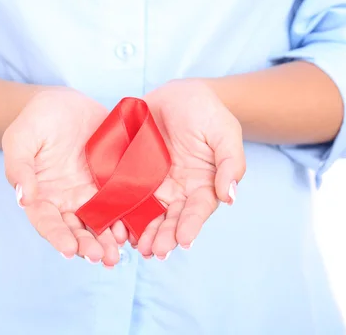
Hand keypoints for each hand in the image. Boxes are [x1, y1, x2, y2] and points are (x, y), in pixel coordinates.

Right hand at [3, 87, 127, 266]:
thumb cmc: (36, 120)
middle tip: (102, 257)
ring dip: (107, 241)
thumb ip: (19, 167)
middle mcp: (65, 200)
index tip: (70, 250)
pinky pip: (119, 204)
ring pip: (99, 223)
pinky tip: (133, 230)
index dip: (58, 237)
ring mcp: (89, 194)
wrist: (64, 103)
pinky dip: (125, 219)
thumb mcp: (21, 138)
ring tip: (119, 254)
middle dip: (88, 246)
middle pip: (76, 230)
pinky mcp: (110, 183)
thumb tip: (24, 199)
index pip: (47, 222)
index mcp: (40, 195)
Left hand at [136, 79, 245, 258]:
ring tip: (137, 247)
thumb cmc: (207, 112)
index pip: (198, 209)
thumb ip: (230, 163)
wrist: (179, 94)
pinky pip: (125, 195)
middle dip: (164, 236)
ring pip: (148, 213)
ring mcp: (154, 184)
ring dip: (143, 232)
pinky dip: (121, 212)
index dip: (191, 225)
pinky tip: (115, 226)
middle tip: (155, 250)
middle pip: (171, 218)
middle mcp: (178, 190)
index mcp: (203, 184)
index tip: (184, 240)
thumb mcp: (224, 132)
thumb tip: (230, 197)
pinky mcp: (132, 174)